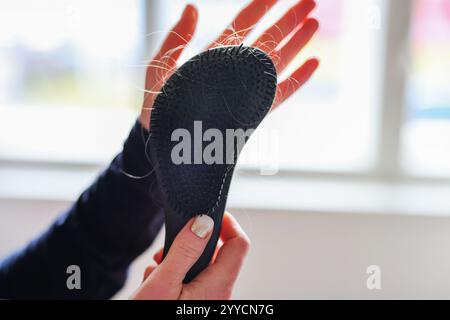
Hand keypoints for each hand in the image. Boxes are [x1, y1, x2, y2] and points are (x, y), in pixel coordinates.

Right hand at [131, 212, 249, 299]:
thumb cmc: (149, 319)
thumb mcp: (164, 282)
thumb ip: (186, 250)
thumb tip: (204, 222)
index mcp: (216, 287)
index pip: (239, 245)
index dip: (227, 224)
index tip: (208, 213)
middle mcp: (216, 295)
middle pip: (216, 254)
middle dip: (192, 244)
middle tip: (170, 248)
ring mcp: (205, 300)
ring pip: (200, 266)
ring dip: (178, 260)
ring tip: (158, 268)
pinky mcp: (193, 304)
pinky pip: (190, 280)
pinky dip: (173, 274)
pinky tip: (155, 282)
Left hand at [140, 0, 318, 129]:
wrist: (166, 145)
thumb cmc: (159, 109)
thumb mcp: (160, 69)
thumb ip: (176, 39)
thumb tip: (193, 7)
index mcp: (214, 56)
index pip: (243, 24)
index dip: (262, 6)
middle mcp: (235, 70)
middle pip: (267, 38)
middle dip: (288, 20)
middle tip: (311, 1)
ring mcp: (247, 90)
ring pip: (278, 62)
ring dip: (297, 42)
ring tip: (315, 24)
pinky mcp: (254, 112)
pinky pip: (281, 92)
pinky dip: (299, 79)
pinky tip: (313, 63)